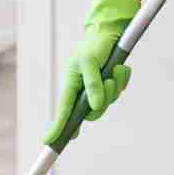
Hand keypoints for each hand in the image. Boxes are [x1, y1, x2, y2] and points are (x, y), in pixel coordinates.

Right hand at [44, 0, 139, 144]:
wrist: (110, 32)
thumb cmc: (94, 45)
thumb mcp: (90, 62)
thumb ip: (92, 84)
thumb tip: (94, 106)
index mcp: (71, 85)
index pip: (63, 111)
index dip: (57, 127)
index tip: (50, 142)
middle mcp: (83, 91)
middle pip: (93, 113)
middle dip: (105, 99)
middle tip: (110, 81)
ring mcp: (97, 89)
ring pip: (109, 102)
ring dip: (116, 86)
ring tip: (115, 69)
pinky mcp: (110, 85)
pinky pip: (119, 90)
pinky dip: (123, 79)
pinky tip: (120, 67)